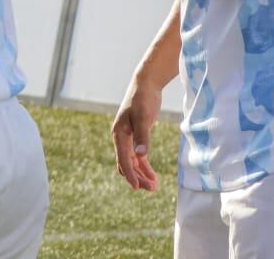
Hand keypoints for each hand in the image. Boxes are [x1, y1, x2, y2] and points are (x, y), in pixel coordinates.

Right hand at [111, 74, 162, 191]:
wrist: (145, 85)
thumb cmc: (143, 100)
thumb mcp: (143, 118)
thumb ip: (142, 137)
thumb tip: (141, 156)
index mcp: (119, 134)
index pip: (122, 158)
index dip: (130, 173)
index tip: (137, 187)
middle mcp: (121, 137)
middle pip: (126, 163)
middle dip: (137, 177)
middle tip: (152, 189)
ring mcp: (128, 137)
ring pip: (132, 161)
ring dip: (141, 173)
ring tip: (154, 186)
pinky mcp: (136, 135)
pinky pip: (137, 156)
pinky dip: (144, 166)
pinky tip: (153, 175)